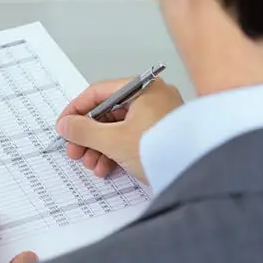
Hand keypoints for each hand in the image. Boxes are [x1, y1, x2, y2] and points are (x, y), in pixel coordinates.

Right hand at [56, 78, 183, 183]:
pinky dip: (115, 151)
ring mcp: (158, 116)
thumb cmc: (163, 149)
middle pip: (107, 112)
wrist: (199, 174)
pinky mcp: (161, 135)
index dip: (76, 111)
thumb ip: (84, 131)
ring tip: (90, 164)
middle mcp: (151, 97)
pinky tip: (105, 167)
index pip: (98, 93)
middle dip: (87, 135)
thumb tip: (65, 125)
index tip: (63, 126)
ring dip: (99, 147)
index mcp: (142, 88)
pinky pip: (130, 137)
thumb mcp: (114, 140)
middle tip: (74, 150)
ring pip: (117, 127)